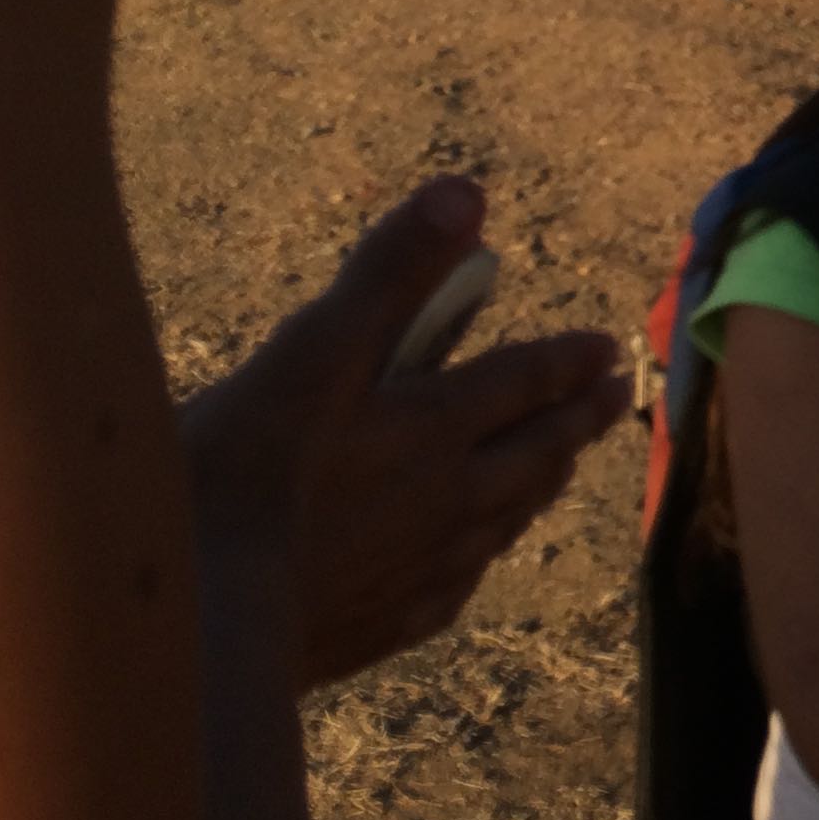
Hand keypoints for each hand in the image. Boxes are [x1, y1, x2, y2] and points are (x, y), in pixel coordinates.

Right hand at [181, 178, 628, 689]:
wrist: (204, 624)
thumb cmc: (243, 474)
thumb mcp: (314, 350)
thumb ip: (392, 271)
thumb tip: (467, 192)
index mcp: (433, 426)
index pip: (520, 382)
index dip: (565, 360)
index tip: (607, 350)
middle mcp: (447, 499)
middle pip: (531, 452)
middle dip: (576, 420)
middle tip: (614, 400)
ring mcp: (419, 570)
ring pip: (503, 520)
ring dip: (539, 485)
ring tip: (559, 471)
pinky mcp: (380, 627)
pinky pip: (453, 588)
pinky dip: (477, 561)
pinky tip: (470, 567)